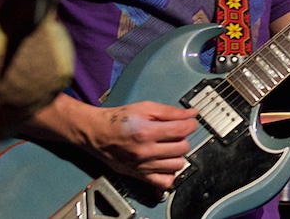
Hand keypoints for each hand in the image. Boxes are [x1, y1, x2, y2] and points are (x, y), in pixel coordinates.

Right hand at [84, 101, 198, 192]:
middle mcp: (145, 151)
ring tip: (170, 146)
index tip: (190, 122)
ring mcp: (143, 166)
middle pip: (182, 148)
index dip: (191, 124)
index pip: (182, 130)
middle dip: (183, 138)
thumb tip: (191, 114)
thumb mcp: (145, 108)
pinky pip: (164, 182)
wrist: (97, 134)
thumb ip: (171, 112)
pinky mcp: (140, 175)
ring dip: (178, 155)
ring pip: (177, 165)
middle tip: (176, 133)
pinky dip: (169, 173)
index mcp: (147, 131)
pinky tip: (165, 162)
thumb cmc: (119, 120)